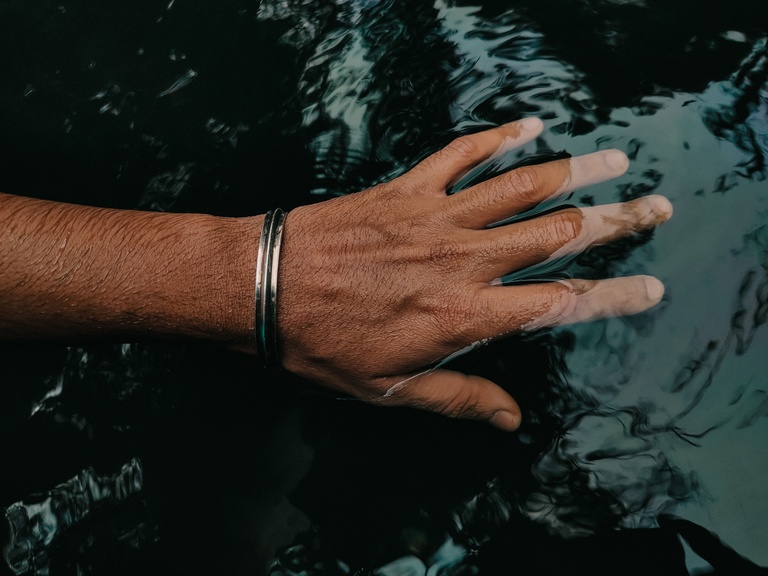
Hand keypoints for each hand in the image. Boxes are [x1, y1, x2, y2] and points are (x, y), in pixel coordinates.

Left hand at [278, 118, 672, 429]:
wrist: (266, 288)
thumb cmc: (325, 343)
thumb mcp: (392, 390)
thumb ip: (460, 399)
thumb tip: (512, 420)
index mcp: (463, 314)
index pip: (558, 304)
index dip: (612, 296)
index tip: (649, 288)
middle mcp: (462, 260)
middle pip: (554, 235)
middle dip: (613, 222)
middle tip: (655, 207)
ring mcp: (435, 218)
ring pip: (520, 188)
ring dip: (573, 173)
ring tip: (616, 161)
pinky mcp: (407, 190)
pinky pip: (460, 156)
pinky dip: (497, 139)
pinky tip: (529, 127)